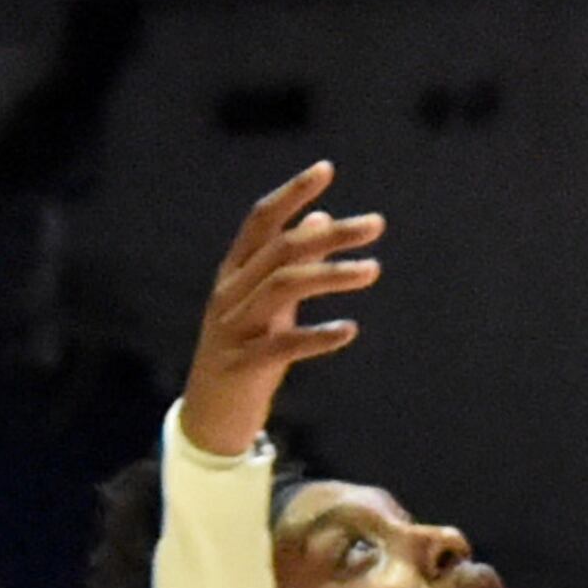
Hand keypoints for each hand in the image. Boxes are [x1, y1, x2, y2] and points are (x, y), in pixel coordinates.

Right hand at [178, 166, 381, 459]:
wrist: (210, 419)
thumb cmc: (245, 353)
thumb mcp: (267, 304)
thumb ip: (290, 262)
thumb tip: (320, 217)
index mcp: (233, 274)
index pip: (260, 222)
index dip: (291, 194)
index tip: (326, 169)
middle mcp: (229, 294)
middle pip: (280, 250)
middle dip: (330, 233)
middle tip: (376, 224)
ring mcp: (231, 329)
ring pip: (280, 288)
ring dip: (330, 275)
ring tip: (373, 270)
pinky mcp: (241, 366)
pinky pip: (281, 345)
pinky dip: (316, 335)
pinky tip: (349, 330)